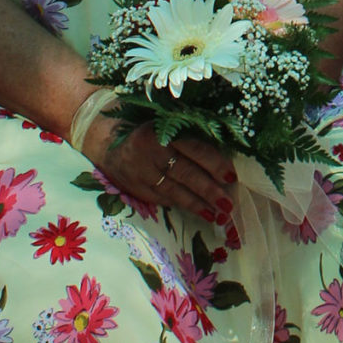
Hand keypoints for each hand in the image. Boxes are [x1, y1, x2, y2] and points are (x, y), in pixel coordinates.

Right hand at [91, 119, 236, 223]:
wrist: (110, 145)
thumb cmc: (151, 133)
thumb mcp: (167, 127)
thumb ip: (191, 138)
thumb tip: (223, 160)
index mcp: (163, 131)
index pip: (193, 149)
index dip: (214, 163)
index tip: (231, 177)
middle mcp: (151, 153)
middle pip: (186, 173)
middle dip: (209, 191)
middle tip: (228, 205)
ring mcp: (142, 174)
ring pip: (175, 191)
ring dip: (198, 205)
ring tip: (218, 215)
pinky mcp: (137, 190)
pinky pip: (163, 199)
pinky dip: (182, 206)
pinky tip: (199, 212)